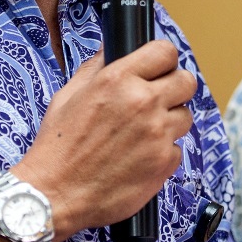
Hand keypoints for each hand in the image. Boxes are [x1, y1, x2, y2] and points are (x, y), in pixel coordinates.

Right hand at [12, 39, 196, 241]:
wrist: (54, 194)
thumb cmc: (57, 146)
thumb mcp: (69, 95)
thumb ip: (95, 67)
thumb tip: (110, 48)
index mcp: (118, 79)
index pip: (165, 52)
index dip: (163, 59)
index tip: (159, 68)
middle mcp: (143, 102)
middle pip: (187, 81)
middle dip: (175, 87)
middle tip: (159, 98)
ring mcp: (157, 133)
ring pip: (185, 116)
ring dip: (170, 122)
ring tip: (144, 133)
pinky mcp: (163, 163)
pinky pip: (177, 149)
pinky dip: (162, 152)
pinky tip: (139, 157)